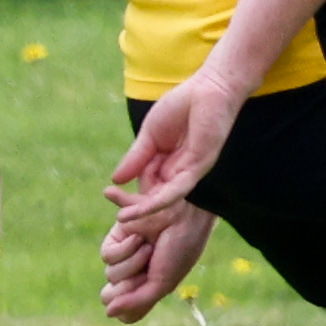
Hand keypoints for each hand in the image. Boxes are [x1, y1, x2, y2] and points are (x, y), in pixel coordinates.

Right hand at [100, 76, 238, 320]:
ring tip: (123, 226)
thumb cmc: (182, 107)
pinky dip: (156, 200)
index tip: (114, 221)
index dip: (130, 207)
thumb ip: (136, 159)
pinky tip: (139, 209)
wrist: (210, 88)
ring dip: (144, 216)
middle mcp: (180, 177)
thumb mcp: (150, 136)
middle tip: (120, 236)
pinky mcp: (199, 167)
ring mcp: (190, 174)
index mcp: (168, 170)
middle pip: (155, 206)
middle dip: (138, 222)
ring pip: (164, 203)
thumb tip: (115, 181)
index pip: (144, 195)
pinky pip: (175, 190)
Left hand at [101, 200, 219, 323]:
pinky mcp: (117, 236)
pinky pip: (106, 255)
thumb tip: (108, 312)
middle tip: (149, 267)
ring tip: (149, 247)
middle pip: (113, 294)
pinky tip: (138, 237)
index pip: (125, 312)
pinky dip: (124, 248)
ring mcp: (125, 255)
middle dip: (132, 282)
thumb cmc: (181, 249)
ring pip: (110, 274)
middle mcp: (135, 274)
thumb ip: (137, 302)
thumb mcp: (163, 283)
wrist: (185, 213)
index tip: (146, 288)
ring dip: (133, 262)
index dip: (129, 304)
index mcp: (149, 288)